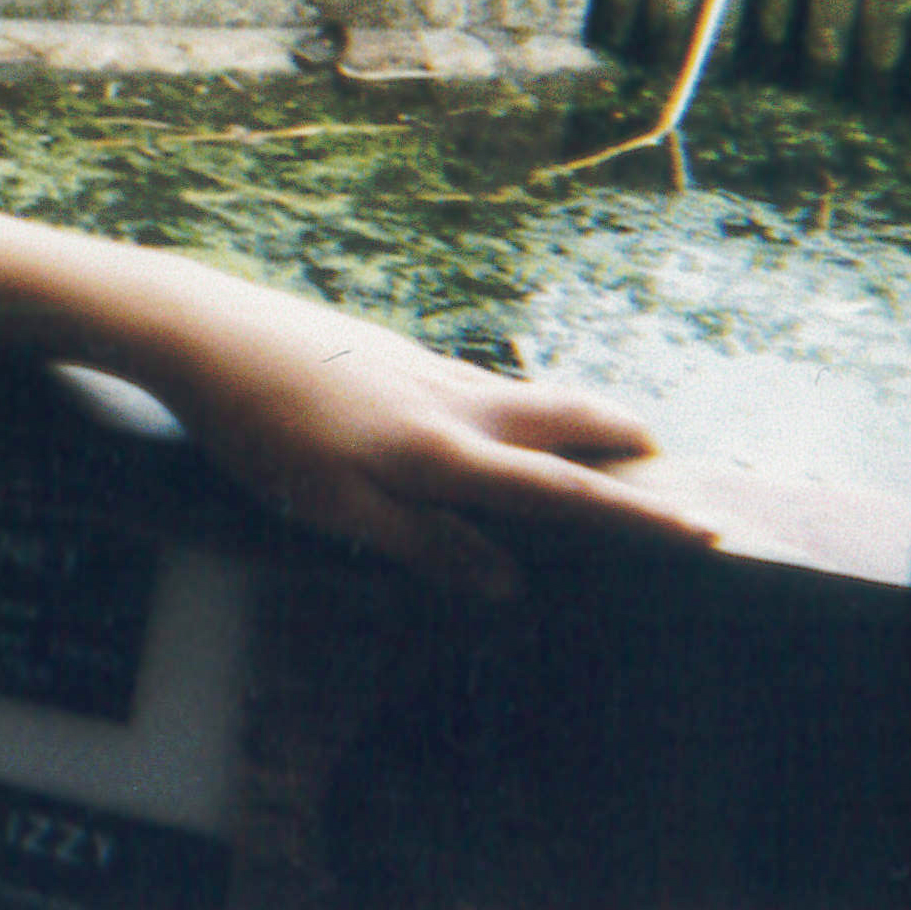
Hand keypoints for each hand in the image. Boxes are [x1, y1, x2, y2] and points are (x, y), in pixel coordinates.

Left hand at [117, 253, 721, 597]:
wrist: (200, 329)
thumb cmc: (259, 429)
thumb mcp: (333, 507)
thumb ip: (423, 543)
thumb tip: (507, 580)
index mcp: (445, 453)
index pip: (565, 492)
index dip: (639, 517)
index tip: (710, 531)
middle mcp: (453, 401)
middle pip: (571, 415)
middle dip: (629, 443)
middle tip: (675, 476)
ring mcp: (424, 369)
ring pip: (526, 395)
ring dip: (578, 420)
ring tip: (604, 455)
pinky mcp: (393, 353)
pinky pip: (480, 386)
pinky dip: (518, 409)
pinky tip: (497, 429)